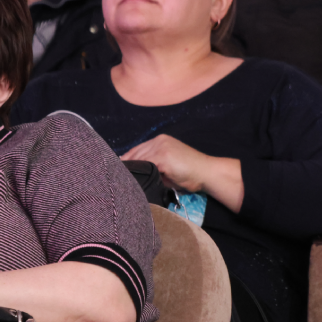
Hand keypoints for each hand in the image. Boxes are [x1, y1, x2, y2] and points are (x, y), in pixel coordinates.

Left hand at [121, 135, 243, 212]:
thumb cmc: (190, 174)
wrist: (207, 173)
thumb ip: (153, 167)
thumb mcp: (168, 167)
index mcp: (161, 140)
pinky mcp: (163, 157)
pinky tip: (131, 181)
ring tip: (120, 181)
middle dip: (125, 166)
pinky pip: (145, 166)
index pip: (137, 149)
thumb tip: (135, 176)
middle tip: (114, 177)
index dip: (127, 160)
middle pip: (134, 153)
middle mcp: (159, 141)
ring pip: (138, 159)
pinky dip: (139, 174)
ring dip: (130, 171)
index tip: (118, 170)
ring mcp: (161, 147)